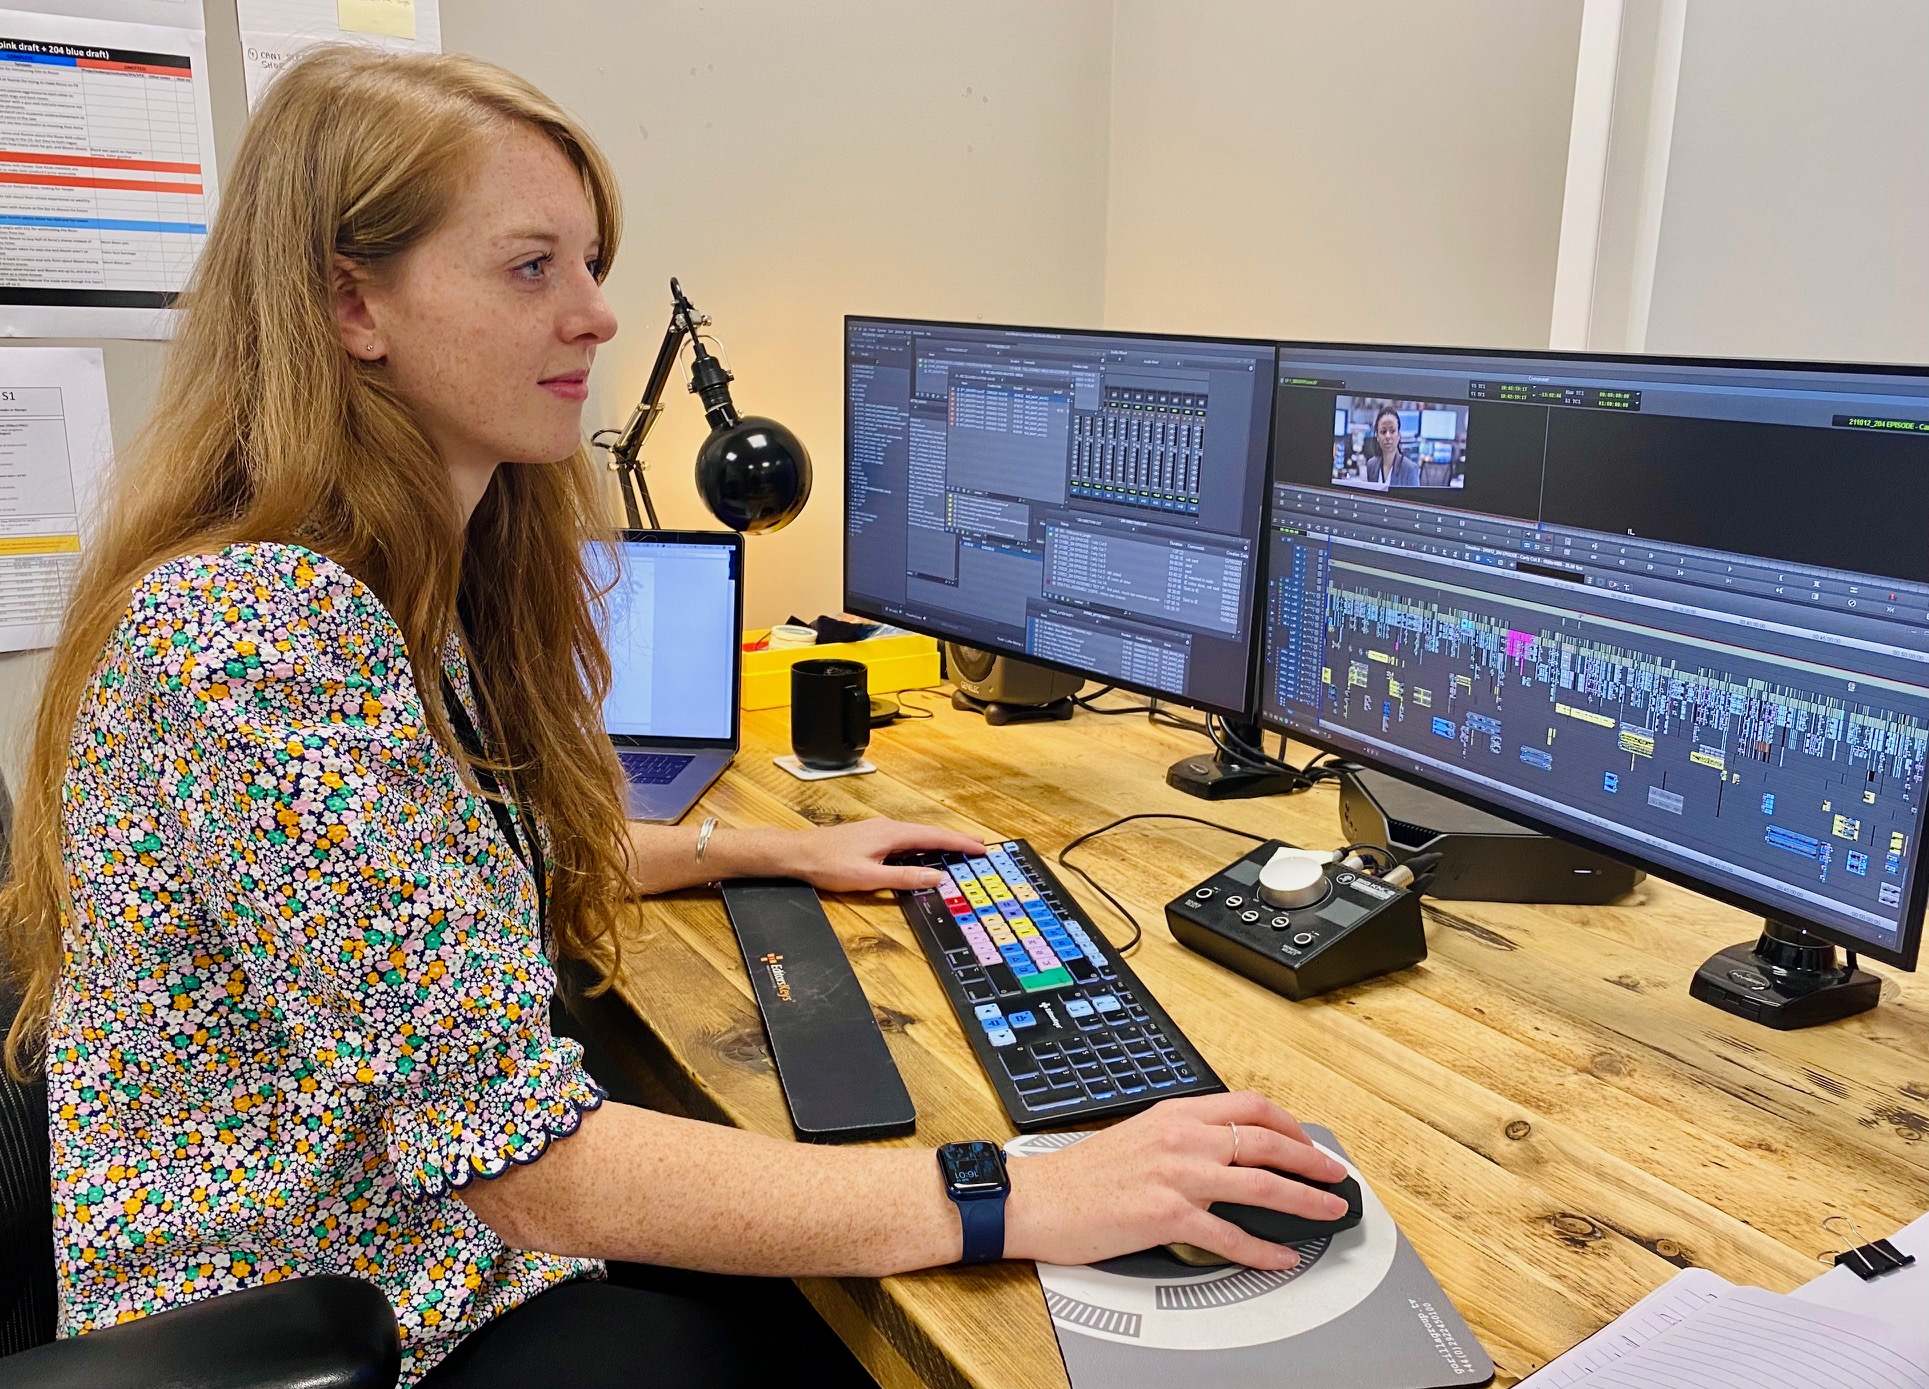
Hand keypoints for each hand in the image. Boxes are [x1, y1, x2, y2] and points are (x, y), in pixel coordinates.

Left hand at [780, 817, 983, 892]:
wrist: (798, 853)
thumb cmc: (828, 864)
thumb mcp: (869, 878)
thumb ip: (904, 878)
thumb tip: (935, 877)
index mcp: (891, 834)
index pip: (934, 837)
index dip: (959, 843)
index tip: (980, 847)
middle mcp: (888, 827)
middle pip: (929, 833)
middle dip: (954, 840)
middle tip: (978, 846)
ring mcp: (879, 830)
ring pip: (917, 835)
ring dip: (938, 842)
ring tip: (958, 849)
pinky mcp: (871, 836)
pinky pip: (905, 839)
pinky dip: (922, 844)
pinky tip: (923, 852)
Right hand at [1003, 1090, 1348, 1268]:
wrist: (1039, 1198)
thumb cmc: (1082, 1173)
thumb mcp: (1138, 1134)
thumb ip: (1181, 1136)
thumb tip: (1223, 1150)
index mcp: (1174, 1113)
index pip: (1248, 1106)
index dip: (1289, 1124)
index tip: (1307, 1142)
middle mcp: (1180, 1138)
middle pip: (1264, 1141)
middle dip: (1310, 1159)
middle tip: (1335, 1176)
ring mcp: (1176, 1177)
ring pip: (1259, 1184)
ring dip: (1303, 1200)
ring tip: (1327, 1211)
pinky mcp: (1167, 1217)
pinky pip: (1229, 1235)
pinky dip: (1262, 1249)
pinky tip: (1281, 1257)